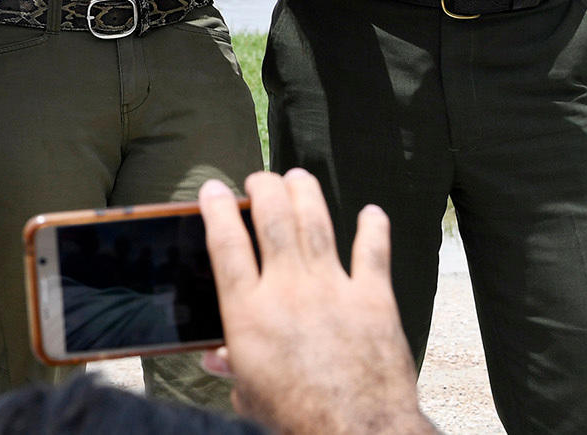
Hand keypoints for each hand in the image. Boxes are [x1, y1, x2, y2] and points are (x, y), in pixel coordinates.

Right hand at [200, 170, 428, 433]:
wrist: (356, 433)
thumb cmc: (298, 419)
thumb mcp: (250, 393)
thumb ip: (234, 365)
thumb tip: (219, 358)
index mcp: (249, 311)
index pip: (226, 242)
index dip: (215, 208)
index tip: (212, 190)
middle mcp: (288, 290)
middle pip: (273, 220)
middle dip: (263, 189)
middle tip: (259, 179)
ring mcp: (334, 290)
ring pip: (317, 223)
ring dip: (306, 194)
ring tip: (298, 177)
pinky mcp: (374, 301)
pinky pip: (374, 254)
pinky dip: (373, 229)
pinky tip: (372, 213)